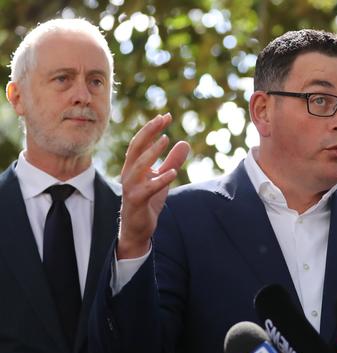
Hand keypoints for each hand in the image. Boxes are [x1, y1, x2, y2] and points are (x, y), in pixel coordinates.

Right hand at [117, 113, 189, 258]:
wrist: (137, 229)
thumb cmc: (148, 201)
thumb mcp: (164, 178)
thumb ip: (172, 161)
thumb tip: (184, 143)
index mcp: (134, 166)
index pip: (141, 142)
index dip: (152, 128)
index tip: (166, 116)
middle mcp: (129, 174)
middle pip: (136, 148)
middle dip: (149, 132)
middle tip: (163, 118)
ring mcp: (131, 187)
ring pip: (138, 166)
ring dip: (152, 152)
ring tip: (166, 139)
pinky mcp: (137, 201)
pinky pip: (148, 189)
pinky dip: (160, 180)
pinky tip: (173, 172)